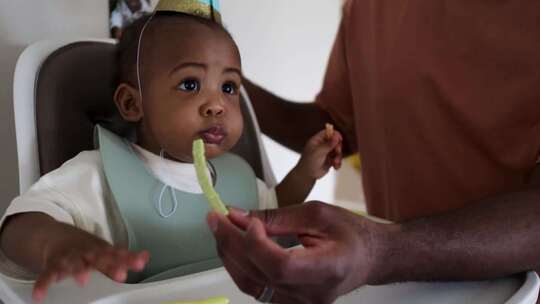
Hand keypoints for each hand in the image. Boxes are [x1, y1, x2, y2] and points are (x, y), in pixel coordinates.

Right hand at [33, 230, 148, 301]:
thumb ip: (122, 259)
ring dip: (78, 270)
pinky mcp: (51, 263)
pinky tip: (40, 295)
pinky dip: (43, 284)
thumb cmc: (86, 248)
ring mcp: (69, 256)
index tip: (140, 263)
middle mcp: (87, 251)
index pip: (118, 254)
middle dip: (109, 263)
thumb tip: (145, 258)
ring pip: (73, 262)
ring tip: (83, 280)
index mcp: (101, 249)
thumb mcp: (104, 251)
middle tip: (120, 273)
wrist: (56, 235)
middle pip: (99, 256)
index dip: (129, 258)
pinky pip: (46, 274)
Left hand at [207, 203, 390, 303]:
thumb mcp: (317, 214)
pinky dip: (241, 266)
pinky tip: (235, 247)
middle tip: (216, 218)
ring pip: (252, 285)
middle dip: (231, 243)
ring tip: (221, 229)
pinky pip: (257, 288)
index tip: (245, 220)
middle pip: (260, 274)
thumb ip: (276, 218)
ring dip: (230, 255)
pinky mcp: (291, 303)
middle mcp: (313, 294)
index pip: (281, 266)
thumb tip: (238, 215)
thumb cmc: (351, 233)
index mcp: (328, 269)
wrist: (369, 257)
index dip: (256, 244)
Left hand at [297, 128, 342, 179]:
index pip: (328, 132)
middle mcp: (322, 145)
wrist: (307, 175)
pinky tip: (335, 167)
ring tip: (335, 162)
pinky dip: (338, 163)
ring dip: (338, 157)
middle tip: (337, 151)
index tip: (340, 139)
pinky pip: (337, 159)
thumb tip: (336, 136)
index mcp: (317, 140)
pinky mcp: (330, 160)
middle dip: (338, 147)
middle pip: (335, 141)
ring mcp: (326, 153)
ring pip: (337, 151)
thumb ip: (328, 144)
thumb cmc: (309, 162)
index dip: (335, 134)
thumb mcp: (318, 152)